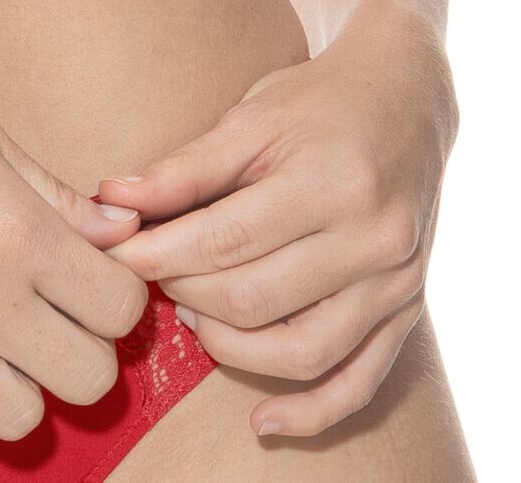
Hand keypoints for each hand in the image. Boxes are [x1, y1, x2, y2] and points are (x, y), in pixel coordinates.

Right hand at [0, 46, 152, 457]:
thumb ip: (53, 190)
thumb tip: (119, 231)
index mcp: (16, 230)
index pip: (122, 307)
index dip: (114, 296)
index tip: (86, 283)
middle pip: (90, 379)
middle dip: (80, 350)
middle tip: (45, 322)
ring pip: (20, 421)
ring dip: (18, 389)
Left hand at [93, 11, 458, 440]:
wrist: (406, 99)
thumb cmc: (317, 102)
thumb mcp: (252, 117)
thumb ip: (185, 168)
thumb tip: (112, 201)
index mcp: (331, 180)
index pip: (227, 239)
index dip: (161, 254)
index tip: (116, 256)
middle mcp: (373, 237)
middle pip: (257, 298)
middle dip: (188, 293)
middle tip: (155, 276)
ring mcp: (397, 282)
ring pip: (302, 351)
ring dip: (232, 350)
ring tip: (193, 317)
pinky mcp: (408, 311)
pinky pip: (359, 383)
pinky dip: (310, 412)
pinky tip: (262, 421)